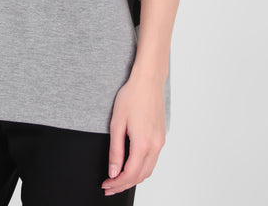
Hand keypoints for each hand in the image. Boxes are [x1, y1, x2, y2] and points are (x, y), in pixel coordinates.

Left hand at [101, 72, 165, 195]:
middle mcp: (155, 146)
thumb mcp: (117, 123)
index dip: (116, 183)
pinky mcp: (161, 137)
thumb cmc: (132, 97)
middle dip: (124, 185)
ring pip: (148, 170)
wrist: (148, 81)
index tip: (106, 185)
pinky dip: (142, 168)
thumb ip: (115, 151)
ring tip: (118, 179)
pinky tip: (132, 166)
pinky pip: (153, 160)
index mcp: (143, 144)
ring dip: (134, 178)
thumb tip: (114, 171)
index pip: (129, 174)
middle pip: (140, 176)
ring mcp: (160, 141)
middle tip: (109, 186)